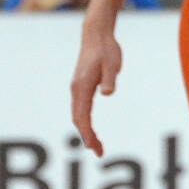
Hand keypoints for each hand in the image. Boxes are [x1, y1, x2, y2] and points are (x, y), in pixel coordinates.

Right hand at [70, 22, 121, 156]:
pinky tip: (92, 129)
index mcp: (82, 88)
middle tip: (99, 152)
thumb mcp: (112, 63)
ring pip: (79, 116)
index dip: (87, 133)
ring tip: (97, 145)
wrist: (96, 36)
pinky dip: (85, 122)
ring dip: (86, 131)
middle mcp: (76, 91)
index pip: (82, 117)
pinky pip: (81, 109)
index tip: (94, 147)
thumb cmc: (106, 50)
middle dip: (87, 137)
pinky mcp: (82, 87)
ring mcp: (78, 89)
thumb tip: (108, 94)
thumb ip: (110, 79)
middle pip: (78, 120)